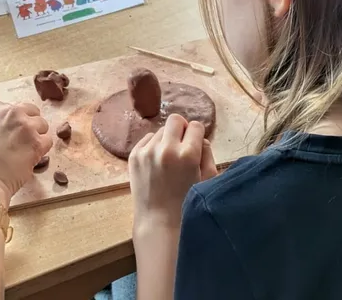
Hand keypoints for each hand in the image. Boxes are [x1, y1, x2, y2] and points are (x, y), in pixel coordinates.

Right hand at [0, 101, 51, 203]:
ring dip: (36, 137)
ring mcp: (25, 126)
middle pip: (31, 112)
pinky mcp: (36, 143)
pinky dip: (42, 150)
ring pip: (42, 125)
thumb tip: (5, 129)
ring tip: (25, 151)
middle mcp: (10, 112)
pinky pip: (48, 141)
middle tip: (21, 141)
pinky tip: (30, 159)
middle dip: (29, 124)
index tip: (9, 133)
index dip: (13, 121)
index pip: (13, 107)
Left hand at [129, 115, 217, 232]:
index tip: (195, 145)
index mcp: (188, 154)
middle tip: (182, 145)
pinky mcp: (134, 156)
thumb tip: (199, 138)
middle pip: (175, 120)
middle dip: (181, 129)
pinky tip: (157, 163)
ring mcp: (147, 151)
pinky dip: (153, 146)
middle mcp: (166, 148)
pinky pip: (147, 139)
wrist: (159, 221)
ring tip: (168, 159)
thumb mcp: (208, 180)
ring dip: (167, 139)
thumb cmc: (188, 204)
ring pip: (160, 131)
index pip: (195, 126)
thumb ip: (207, 153)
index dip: (197, 134)